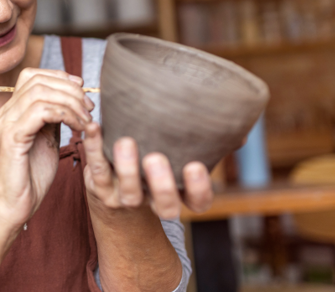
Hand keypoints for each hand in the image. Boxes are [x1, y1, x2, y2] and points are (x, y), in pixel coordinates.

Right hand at [0, 68, 93, 231]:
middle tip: (89, 107)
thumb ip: (52, 120)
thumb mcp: (45, 142)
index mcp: (11, 113)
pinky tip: (78, 128)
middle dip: (70, 89)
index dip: (61, 77)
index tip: (83, 91)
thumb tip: (69, 101)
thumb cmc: (28, 180)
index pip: (32, 76)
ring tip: (86, 119)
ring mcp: (5, 124)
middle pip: (37, 79)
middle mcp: (4, 114)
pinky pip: (40, 112)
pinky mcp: (12, 138)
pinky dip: (65, 114)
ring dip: (70, 102)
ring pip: (40, 91)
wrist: (10, 210)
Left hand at [82, 122, 213, 218]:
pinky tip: (95, 127)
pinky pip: (97, 169)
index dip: (198, 189)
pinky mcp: (101, 186)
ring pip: (129, 194)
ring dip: (126, 169)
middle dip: (161, 185)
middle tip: (155, 159)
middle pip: (164, 206)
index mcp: (179, 192)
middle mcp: (154, 199)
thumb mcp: (181, 154)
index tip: (194, 166)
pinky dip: (94, 147)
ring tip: (125, 142)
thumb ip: (210, 142)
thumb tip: (240, 133)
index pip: (198, 202)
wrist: (113, 188)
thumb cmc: (157, 160)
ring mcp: (127, 197)